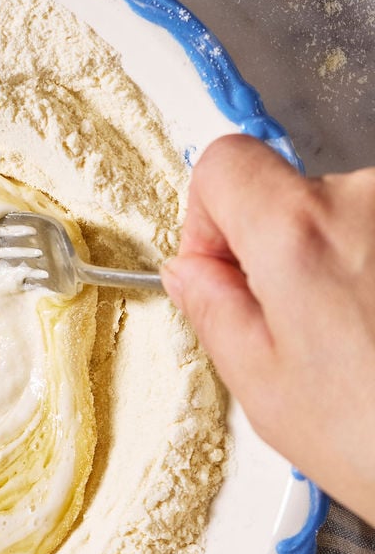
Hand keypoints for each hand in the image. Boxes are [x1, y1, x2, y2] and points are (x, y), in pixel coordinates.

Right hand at [161, 134, 374, 522]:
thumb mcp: (269, 390)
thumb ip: (216, 312)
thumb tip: (196, 273)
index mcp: (299, 232)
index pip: (225, 163)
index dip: (209, 217)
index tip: (225, 269)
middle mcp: (370, 201)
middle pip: (297, 194)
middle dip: (285, 252)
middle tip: (307, 335)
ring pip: (357, 221)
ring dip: (351, 268)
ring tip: (370, 350)